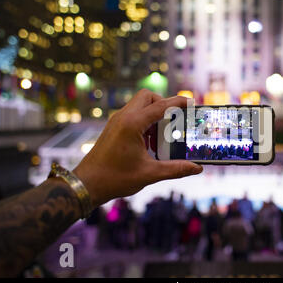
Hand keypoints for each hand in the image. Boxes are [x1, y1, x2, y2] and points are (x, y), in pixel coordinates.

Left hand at [73, 89, 202, 206]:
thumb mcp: (150, 173)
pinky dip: (145, 124)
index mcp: (132, 124)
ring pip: (140, 106)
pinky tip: (150, 145)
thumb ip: (176, 169)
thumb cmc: (114, 178)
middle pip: (148, 97)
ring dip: (155, 117)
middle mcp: (123, 117)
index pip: (161, 105)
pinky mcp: (114, 128)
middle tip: (175, 123)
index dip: (179, 103)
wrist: (86, 184)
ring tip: (162, 139)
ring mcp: (117, 121)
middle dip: (164, 105)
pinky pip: (134, 117)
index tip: (192, 103)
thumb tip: (196, 168)